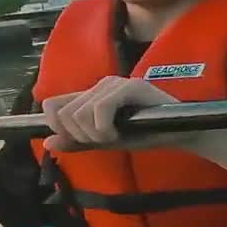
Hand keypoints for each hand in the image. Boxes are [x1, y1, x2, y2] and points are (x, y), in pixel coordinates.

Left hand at [40, 76, 192, 152]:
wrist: (179, 133)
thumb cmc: (144, 134)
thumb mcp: (105, 142)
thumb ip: (77, 142)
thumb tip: (48, 143)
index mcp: (91, 95)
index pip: (52, 104)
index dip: (58, 126)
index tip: (79, 140)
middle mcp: (100, 85)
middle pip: (65, 114)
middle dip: (81, 136)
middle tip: (105, 139)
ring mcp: (115, 83)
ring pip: (81, 113)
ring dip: (96, 134)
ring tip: (116, 135)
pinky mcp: (131, 86)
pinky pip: (101, 109)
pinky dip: (105, 128)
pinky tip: (119, 132)